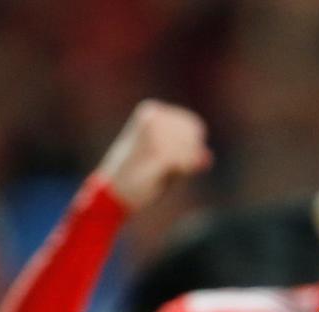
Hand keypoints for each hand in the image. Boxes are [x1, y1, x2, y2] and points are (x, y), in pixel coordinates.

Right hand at [94, 99, 212, 210]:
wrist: (112, 193)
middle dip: (188, 155)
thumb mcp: (165, 160)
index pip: (192, 125)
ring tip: (160, 170)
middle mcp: (153, 116)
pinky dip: (182, 171)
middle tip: (165, 167)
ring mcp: (154, 132)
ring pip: (191, 149)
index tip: (175, 160)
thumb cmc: (138, 176)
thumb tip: (206, 156)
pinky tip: (164, 174)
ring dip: (183, 165)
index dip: (192, 147)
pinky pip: (187, 160)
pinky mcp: (156, 150)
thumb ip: (186, 154)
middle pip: (194, 136)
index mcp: (152, 111)